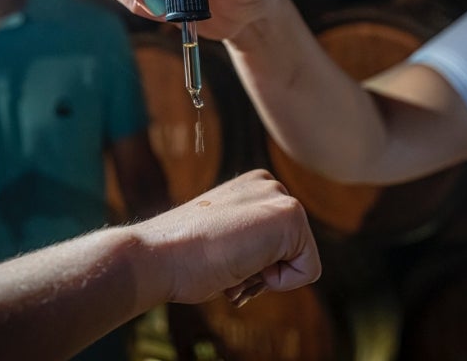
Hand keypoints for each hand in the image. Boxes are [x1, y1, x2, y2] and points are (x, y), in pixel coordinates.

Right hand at [132, 169, 320, 305]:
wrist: (158, 256)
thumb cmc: (182, 258)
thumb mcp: (221, 239)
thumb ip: (246, 238)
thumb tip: (262, 258)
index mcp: (252, 187)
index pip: (279, 244)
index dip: (252, 265)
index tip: (219, 256)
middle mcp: (269, 184)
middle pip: (293, 251)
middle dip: (263, 271)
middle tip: (224, 262)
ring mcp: (279, 196)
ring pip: (301, 261)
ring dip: (266, 277)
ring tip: (230, 262)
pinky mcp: (290, 214)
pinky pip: (308, 270)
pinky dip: (279, 282)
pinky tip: (244, 262)